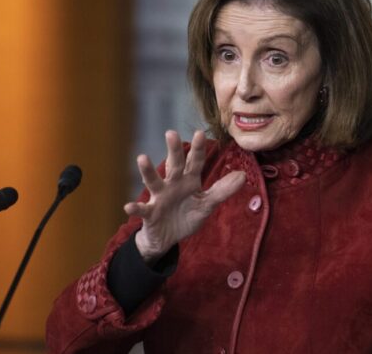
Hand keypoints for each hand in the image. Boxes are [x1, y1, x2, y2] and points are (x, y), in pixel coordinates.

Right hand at [124, 130, 245, 263]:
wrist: (167, 237)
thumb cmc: (186, 216)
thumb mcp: (207, 204)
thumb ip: (223, 190)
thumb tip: (243, 175)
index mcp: (189, 181)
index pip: (195, 162)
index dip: (198, 149)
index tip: (200, 133)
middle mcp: (173, 185)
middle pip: (174, 165)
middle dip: (173, 150)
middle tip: (171, 133)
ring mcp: (159, 197)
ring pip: (153, 182)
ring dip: (148, 171)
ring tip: (142, 158)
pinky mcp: (149, 213)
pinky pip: (142, 209)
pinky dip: (135, 207)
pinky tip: (129, 206)